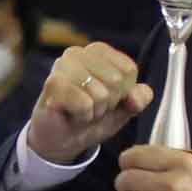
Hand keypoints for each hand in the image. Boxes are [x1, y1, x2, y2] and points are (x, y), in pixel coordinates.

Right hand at [24, 40, 152, 164]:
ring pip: (101, 94)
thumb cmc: (91, 116)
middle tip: (92, 107)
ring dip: (95, 112)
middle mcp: (78, 53)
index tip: (107, 99)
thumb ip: (139, 99)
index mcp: (98, 51)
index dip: (123, 93)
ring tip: (81, 111)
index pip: (129, 70)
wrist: (61, 139)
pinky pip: (85, 105)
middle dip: (108, 103)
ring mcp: (63, 66)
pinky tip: (71, 115)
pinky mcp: (52, 84)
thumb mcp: (124, 108)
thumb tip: (134, 98)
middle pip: (116, 80)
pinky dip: (83, 117)